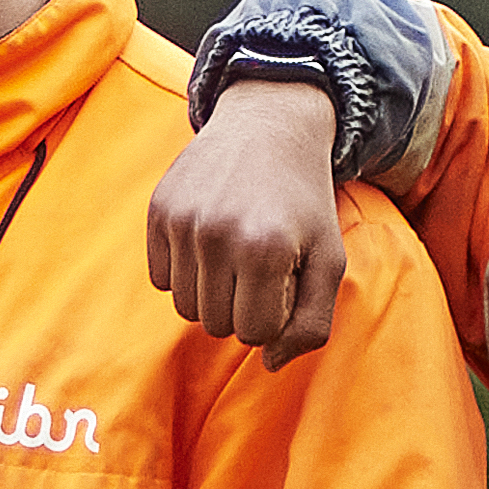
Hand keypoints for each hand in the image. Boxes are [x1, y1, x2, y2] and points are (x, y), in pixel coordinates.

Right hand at [144, 82, 353, 368]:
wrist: (269, 124)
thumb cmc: (304, 202)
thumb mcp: (330, 260)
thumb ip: (312, 324)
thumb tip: (268, 364)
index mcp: (266, 251)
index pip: (253, 334)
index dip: (272, 313)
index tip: (284, 277)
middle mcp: (218, 236)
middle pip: (215, 325)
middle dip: (241, 305)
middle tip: (260, 263)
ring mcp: (182, 221)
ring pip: (184, 308)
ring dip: (212, 292)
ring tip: (235, 252)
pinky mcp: (158, 210)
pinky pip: (161, 279)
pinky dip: (185, 271)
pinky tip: (209, 237)